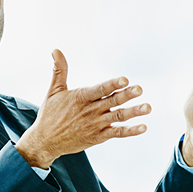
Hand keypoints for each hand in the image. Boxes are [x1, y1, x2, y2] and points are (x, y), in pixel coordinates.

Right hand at [16, 49, 150, 167]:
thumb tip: (56, 50)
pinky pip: (117, 133)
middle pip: (112, 101)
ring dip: (133, 112)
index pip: (100, 89)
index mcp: (81, 97)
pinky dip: (130, 131)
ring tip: (147, 107)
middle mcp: (90, 111)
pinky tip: (143, 127)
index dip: (112, 84)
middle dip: (127, 95)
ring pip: (118, 117)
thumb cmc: (50, 114)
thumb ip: (59, 70)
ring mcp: (96, 124)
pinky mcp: (99, 137)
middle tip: (140, 89)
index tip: (124, 80)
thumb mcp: (54, 91)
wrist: (45, 141)